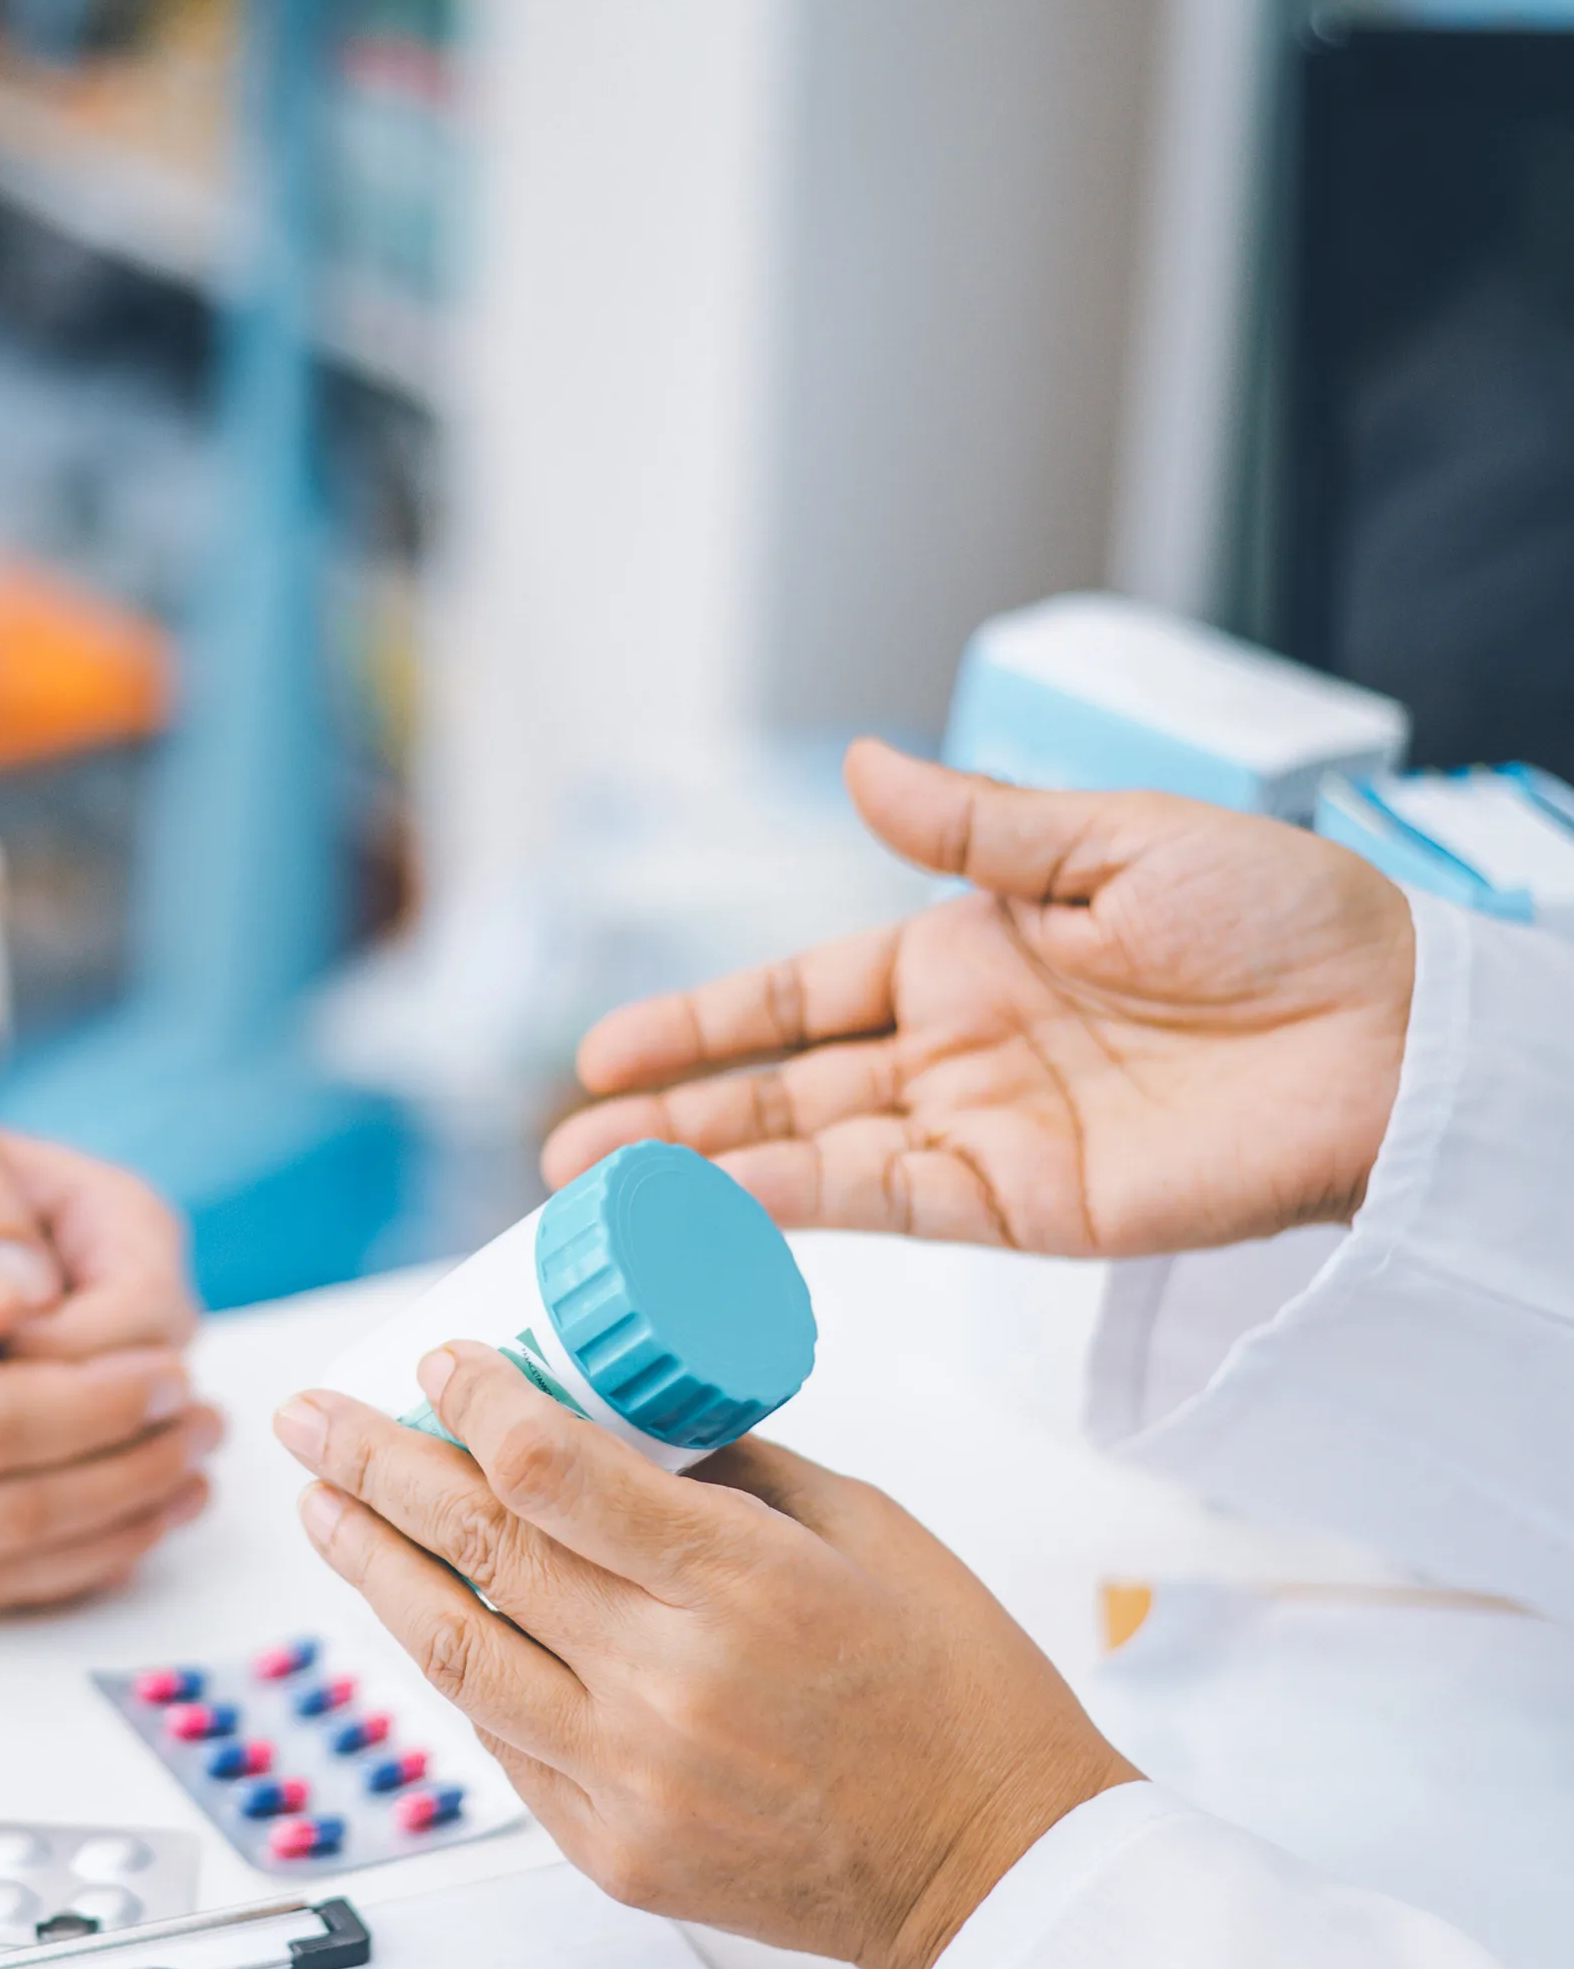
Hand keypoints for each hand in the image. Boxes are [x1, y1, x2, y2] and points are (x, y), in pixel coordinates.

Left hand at [273, 1343, 1136, 1968]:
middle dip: (374, 1467)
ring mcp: (628, 1776)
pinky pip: (500, 1740)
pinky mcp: (612, 1849)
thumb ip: (729, 1468)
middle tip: (311, 1416)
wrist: (994, 1869)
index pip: (550, 1470)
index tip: (436, 1361)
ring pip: (454, 1652)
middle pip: (477, 1550)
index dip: (473, 1404)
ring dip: (371, 1568)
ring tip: (320, 1506)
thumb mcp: (862, 1527)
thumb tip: (617, 1411)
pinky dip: (451, 1663)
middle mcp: (666, 1681)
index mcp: (737, 1582)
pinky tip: (413, 1608)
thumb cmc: (951, 1686)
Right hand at [544, 740, 1414, 1254]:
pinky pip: (885, 1203)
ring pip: (812, 1154)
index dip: (701, 1020)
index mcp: (968, 951)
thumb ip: (975, 827)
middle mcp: (956, 1049)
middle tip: (569, 1147)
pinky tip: (718, 1202)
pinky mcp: (1022, 1204)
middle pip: (782, 1087)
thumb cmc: (1284, 920)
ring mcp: (981, 1131)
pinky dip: (796, 1205)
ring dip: (707, 1171)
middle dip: (673, 1116)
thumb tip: (860, 763)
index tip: (605, 1048)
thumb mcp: (1117, 840)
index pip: (800, 994)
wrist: (1398, 1036)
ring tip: (602, 1189)